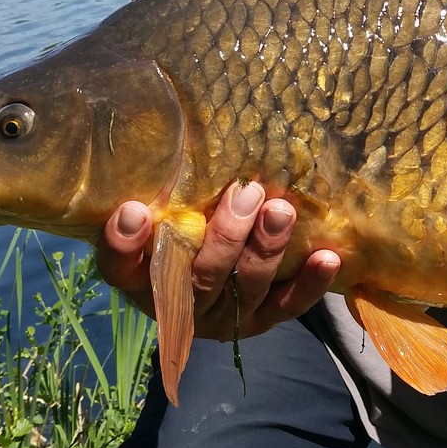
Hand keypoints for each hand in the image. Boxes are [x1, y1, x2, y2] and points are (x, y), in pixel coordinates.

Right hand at [95, 181, 340, 340]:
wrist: (210, 272)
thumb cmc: (181, 223)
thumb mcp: (162, 209)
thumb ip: (162, 189)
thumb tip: (174, 126)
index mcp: (140, 277)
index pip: (120, 268)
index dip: (123, 244)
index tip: (133, 209)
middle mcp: (178, 304)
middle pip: (200, 279)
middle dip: (226, 236)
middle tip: (246, 193)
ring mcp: (222, 318)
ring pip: (246, 289)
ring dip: (266, 249)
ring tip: (281, 211)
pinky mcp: (260, 321)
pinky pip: (287, 306)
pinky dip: (308, 284)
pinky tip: (327, 257)